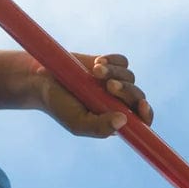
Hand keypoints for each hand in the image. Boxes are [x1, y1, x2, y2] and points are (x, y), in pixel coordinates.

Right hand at [33, 52, 154, 137]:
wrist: (42, 81)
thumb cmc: (60, 106)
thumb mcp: (78, 122)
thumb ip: (100, 126)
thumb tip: (124, 121)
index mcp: (115, 120)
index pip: (141, 120)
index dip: (146, 114)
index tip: (142, 105)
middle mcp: (118, 102)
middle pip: (137, 96)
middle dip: (127, 91)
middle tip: (109, 86)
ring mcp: (114, 83)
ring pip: (129, 77)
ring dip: (115, 73)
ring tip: (96, 71)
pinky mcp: (109, 65)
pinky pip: (122, 61)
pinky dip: (113, 61)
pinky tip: (97, 63)